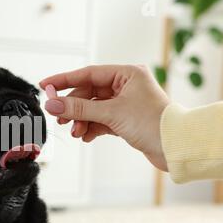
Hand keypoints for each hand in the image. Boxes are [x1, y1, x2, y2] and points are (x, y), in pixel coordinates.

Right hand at [40, 65, 169, 170]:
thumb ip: (79, 108)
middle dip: (73, 107)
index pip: (88, 74)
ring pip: (93, 108)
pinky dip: (91, 128)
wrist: (176, 148)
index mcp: (127, 74)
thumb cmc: (154, 124)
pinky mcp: (125, 120)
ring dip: (81, 120)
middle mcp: (126, 86)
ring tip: (75, 132)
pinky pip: (100, 120)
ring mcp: (125, 103)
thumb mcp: (111, 113)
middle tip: (58, 117)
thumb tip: (53, 104)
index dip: (64, 80)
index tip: (45, 85)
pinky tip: (86, 136)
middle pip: (88, 93)